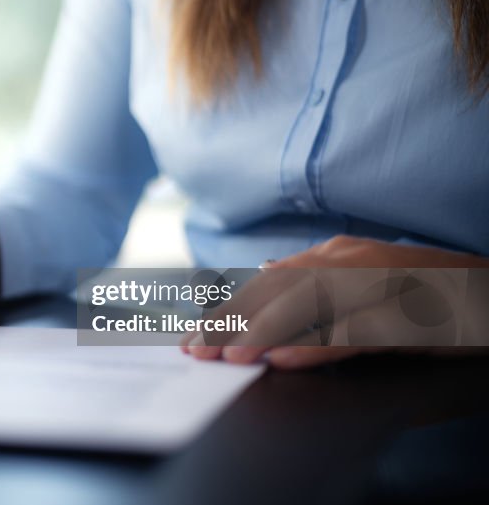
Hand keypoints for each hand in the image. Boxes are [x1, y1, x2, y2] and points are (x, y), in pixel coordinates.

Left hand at [181, 235, 488, 368]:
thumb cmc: (423, 289)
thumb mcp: (361, 278)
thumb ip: (314, 276)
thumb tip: (263, 272)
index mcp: (334, 256)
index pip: (267, 283)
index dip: (228, 309)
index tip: (194, 336)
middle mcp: (349, 262)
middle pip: (278, 291)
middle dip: (233, 322)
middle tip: (198, 351)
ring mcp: (378, 284)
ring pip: (309, 305)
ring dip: (266, 332)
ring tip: (232, 356)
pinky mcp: (406, 313)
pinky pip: (354, 331)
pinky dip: (318, 346)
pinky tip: (288, 361)